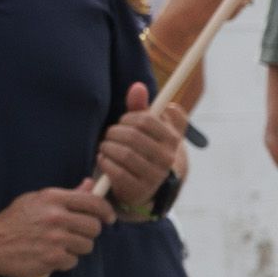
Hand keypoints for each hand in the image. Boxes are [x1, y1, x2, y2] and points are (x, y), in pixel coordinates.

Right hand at [0, 185, 113, 276]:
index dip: (106, 210)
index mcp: (52, 198)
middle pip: (94, 227)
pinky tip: (47, 255)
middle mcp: (56, 217)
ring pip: (86, 246)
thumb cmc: (14, 221)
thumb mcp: (36, 201)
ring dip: (75, 248)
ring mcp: (55, 239)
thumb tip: (90, 185)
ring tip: (57, 245)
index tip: (108, 218)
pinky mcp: (53, 258)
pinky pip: (73, 261)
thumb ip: (67, 195)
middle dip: (88, 232)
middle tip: (75, 234)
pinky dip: (63, 261)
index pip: (93, 202)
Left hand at [95, 81, 184, 214]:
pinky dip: (104, 161)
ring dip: (107, 147)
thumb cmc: (146, 148)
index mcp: (173, 139)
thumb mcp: (148, 128)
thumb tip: (137, 87)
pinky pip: (115, 171)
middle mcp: (168, 158)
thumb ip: (142, 107)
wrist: (149, 185)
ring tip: (106, 146)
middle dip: (114, 132)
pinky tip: (104, 159)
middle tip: (111, 134)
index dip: (129, 117)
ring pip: (122, 153)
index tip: (126, 121)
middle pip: (131, 135)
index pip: (146, 119)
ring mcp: (155, 175)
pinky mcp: (140, 189)